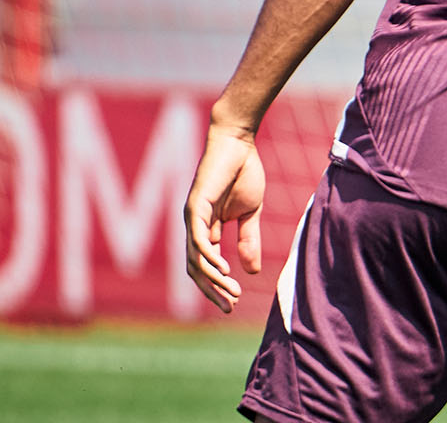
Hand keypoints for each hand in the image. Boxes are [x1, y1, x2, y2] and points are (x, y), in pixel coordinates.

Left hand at [183, 125, 265, 312]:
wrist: (239, 143)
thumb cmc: (243, 173)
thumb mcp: (251, 213)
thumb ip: (248, 239)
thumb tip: (250, 270)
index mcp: (206, 229)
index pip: (206, 266)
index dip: (218, 285)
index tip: (234, 302)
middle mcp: (194, 227)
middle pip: (196, 269)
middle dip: (212, 290)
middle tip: (229, 306)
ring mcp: (192, 218)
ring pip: (196, 259)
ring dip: (213, 278)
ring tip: (231, 291)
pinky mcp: (196, 207)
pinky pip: (199, 240)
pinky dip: (209, 257)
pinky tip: (223, 269)